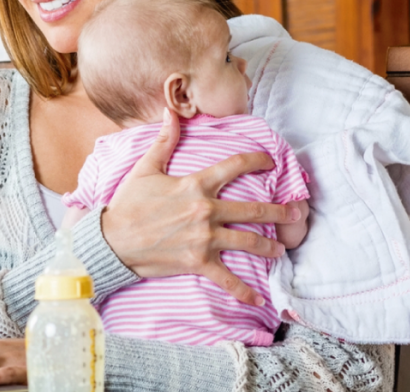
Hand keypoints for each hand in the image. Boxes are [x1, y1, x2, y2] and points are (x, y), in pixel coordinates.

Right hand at [101, 109, 301, 305]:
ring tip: (281, 248)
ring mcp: (204, 239)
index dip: (258, 160)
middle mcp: (205, 211)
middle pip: (253, 210)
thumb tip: (169, 112)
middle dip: (280, 211)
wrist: (113, 239)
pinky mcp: (198, 262)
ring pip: (249, 242)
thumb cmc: (128, 203)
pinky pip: (227, 279)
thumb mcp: (145, 168)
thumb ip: (164, 140)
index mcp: (195, 185)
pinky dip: (244, 291)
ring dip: (270, 246)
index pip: (235, 166)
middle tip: (296, 212)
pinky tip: (259, 298)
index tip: (272, 161)